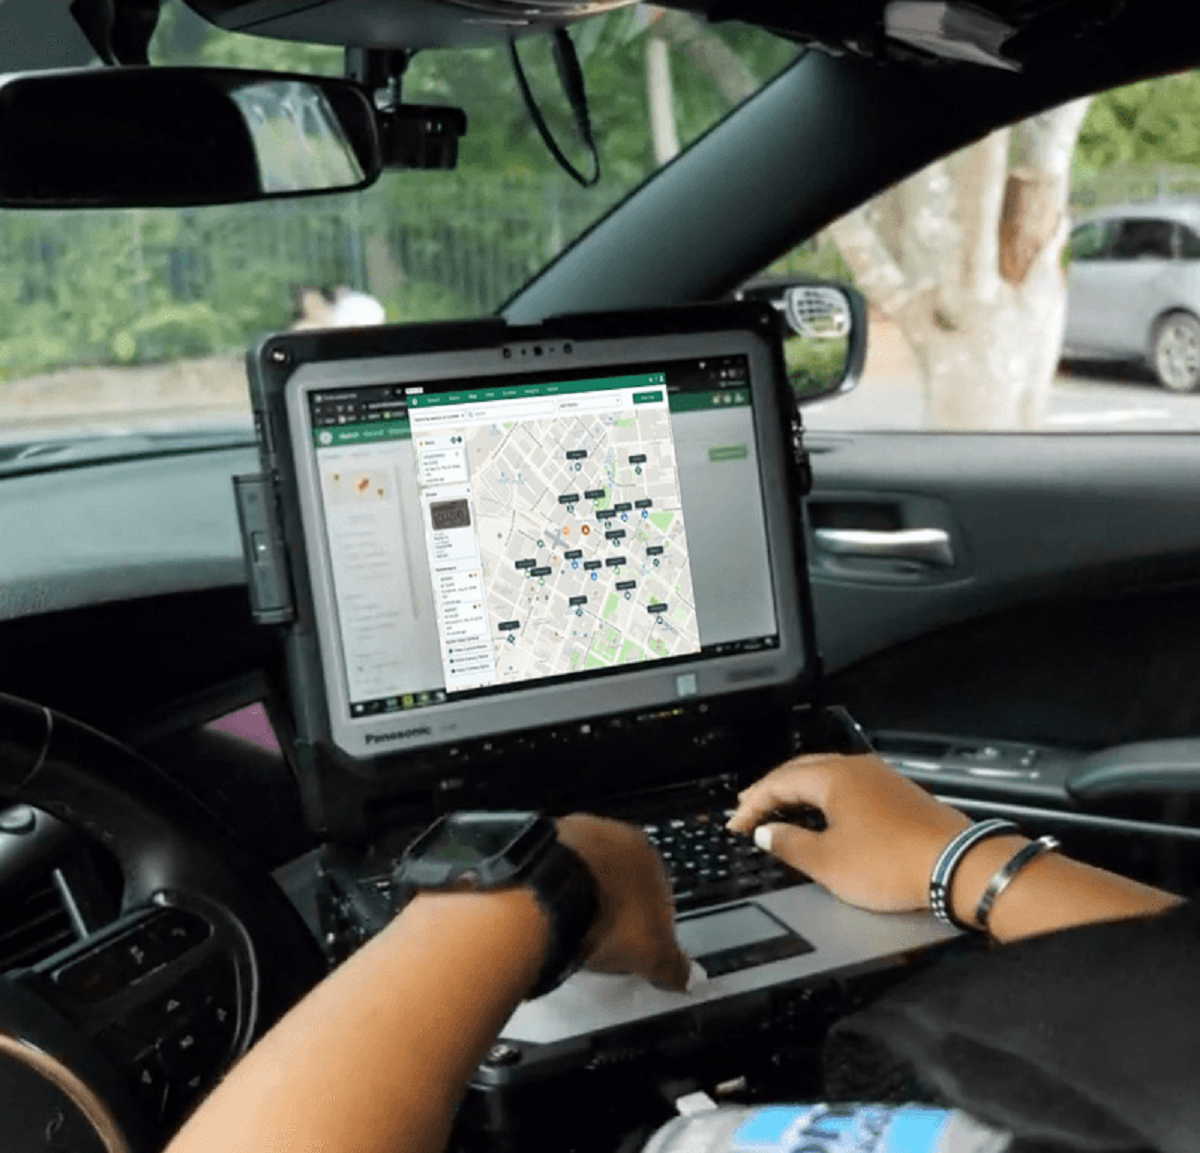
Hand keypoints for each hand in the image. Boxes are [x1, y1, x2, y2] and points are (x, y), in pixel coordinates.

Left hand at [555, 814, 689, 990]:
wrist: (548, 894)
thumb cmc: (606, 915)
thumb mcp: (652, 953)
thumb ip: (674, 965)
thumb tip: (687, 978)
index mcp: (647, 852)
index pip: (658, 890)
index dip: (649, 923)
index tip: (637, 946)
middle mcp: (613, 834)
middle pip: (619, 877)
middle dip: (614, 906)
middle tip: (603, 940)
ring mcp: (574, 833)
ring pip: (585, 870)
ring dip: (583, 896)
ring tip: (573, 929)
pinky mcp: (542, 841)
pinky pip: (554, 870)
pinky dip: (554, 890)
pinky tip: (550, 914)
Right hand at [726, 753, 969, 912]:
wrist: (958, 867)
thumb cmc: (892, 862)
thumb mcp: (827, 862)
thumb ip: (789, 845)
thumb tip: (766, 834)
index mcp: (833, 777)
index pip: (778, 781)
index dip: (752, 804)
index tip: (737, 824)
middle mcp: (856, 768)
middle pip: (802, 770)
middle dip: (773, 788)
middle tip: (751, 806)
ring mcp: (881, 778)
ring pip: (828, 775)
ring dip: (800, 790)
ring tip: (783, 808)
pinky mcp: (900, 795)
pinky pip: (850, 786)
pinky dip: (827, 797)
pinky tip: (827, 814)